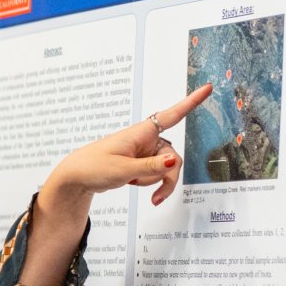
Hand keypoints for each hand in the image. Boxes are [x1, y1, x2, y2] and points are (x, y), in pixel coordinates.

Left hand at [46, 83, 212, 206]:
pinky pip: (155, 173)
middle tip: (157, 197)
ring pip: (166, 168)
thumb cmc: (94, 166)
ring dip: (154, 181)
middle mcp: (146, 139)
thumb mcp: (123, 169)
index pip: (171, 115)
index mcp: (141, 132)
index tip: (207, 88)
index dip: (191, 102)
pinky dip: (148, 182)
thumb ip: (151, 167)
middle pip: (173, 157)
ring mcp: (145, 151)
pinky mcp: (142, 162)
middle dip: (167, 177)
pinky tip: (131, 182)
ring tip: (133, 184)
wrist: (77, 177)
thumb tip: (175, 161)